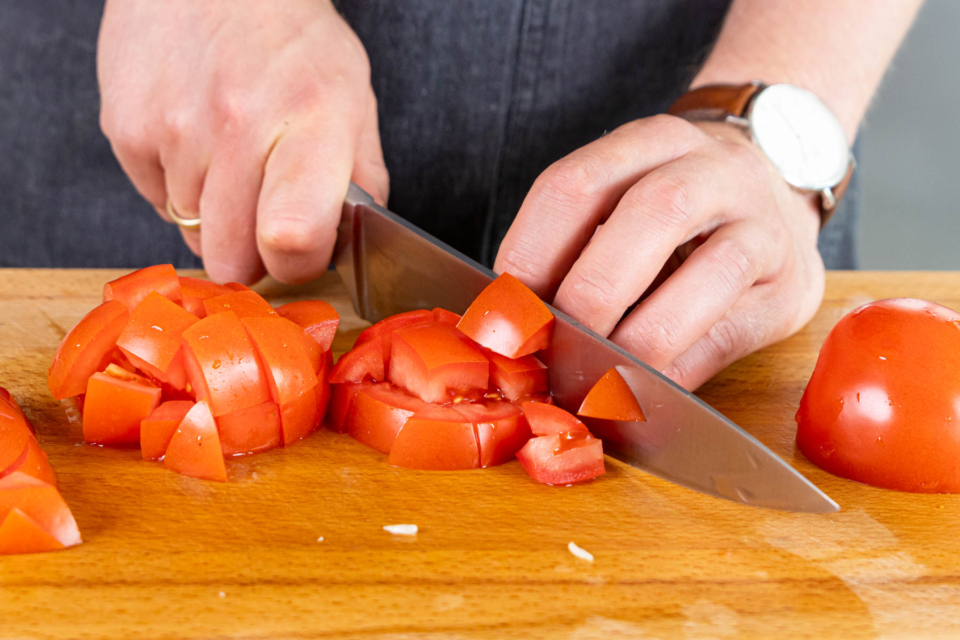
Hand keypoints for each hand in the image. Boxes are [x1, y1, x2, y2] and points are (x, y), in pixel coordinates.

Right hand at [98, 0, 386, 283]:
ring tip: (231, 157)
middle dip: (252, 254)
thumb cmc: (291, 39)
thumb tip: (350, 244)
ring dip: (216, 215)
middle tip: (265, 214)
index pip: (294, 239)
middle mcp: (239, 127)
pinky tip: (195, 139)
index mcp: (311, 122)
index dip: (299, 264)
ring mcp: (175, 130)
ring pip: (193, 234)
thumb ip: (362, 178)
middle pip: (232, 261)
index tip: (301, 250)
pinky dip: (178, 185)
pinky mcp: (126, 129)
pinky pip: (156, 201)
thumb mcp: (352, 98)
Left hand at [494, 115, 825, 389]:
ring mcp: (765, 226)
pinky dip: (674, 373)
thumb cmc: (674, 211)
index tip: (505, 312)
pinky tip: (637, 390)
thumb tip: (512, 323)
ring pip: (708, 276)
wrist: (775, 191)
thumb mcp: (624, 197)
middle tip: (551, 350)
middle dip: (589, 296)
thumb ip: (575, 244)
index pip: (575, 184)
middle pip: (650, 216)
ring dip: (638, 340)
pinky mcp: (791, 288)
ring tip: (594, 378)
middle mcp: (716, 170)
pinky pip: (728, 336)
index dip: (530, 253)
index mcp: (653, 141)